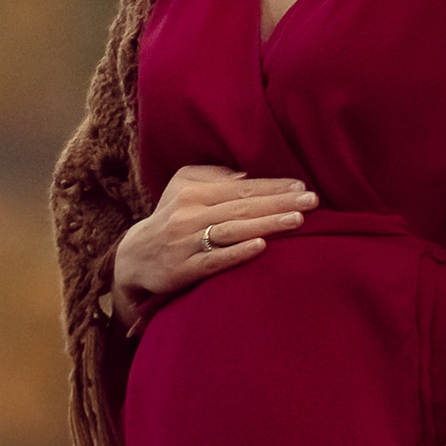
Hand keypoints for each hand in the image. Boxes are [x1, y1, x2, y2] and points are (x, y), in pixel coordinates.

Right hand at [112, 163, 314, 319]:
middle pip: (242, 207)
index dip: (273, 186)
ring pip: (233, 231)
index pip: (241, 188)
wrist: (134, 258)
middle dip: (280, 202)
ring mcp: (186, 243)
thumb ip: (212, 175)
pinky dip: (238, 253)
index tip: (302, 186)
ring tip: (297, 220)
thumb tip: (245, 176)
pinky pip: (215, 260)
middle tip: (311, 200)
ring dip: (266, 224)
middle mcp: (189, 215)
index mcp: (193, 192)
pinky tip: (261, 247)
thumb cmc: (170, 218)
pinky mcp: (184, 269)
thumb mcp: (182, 187)